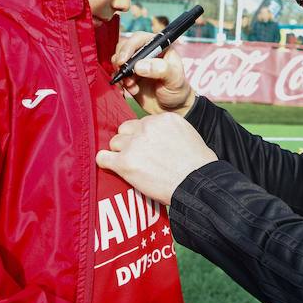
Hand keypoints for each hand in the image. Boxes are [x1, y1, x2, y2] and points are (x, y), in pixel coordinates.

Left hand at [97, 115, 216, 205]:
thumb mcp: (188, 136)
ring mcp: (134, 144)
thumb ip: (170, 132)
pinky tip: (110, 166)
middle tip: (139, 156)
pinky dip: (105, 162)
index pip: (142, 123)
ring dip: (120, 153)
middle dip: (130, 142)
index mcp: (164, 119)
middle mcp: (147, 127)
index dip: (143, 136)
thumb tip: (160, 140)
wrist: (196, 183)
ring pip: (115, 143)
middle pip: (126, 130)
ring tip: (131, 166)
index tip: (148, 148)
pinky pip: (103, 157)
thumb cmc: (199, 165)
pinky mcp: (125, 162)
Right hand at [113, 33, 194, 115]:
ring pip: (118, 61)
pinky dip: (119, 83)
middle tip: (123, 74)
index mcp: (159, 46)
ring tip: (132, 86)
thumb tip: (139, 66)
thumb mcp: (174, 79)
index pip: (139, 39)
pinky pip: (117, 75)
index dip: (129, 47)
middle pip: (124, 47)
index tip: (123, 60)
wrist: (172, 108)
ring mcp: (136, 64)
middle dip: (120, 61)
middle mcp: (146, 53)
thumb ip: (161, 69)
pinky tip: (129, 91)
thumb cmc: (177, 90)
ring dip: (121, 74)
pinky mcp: (129, 76)